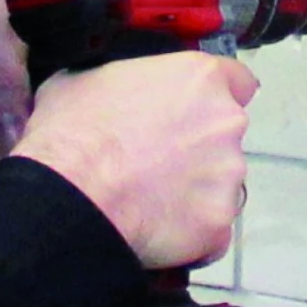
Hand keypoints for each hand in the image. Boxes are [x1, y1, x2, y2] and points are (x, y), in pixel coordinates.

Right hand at [10, 52, 259, 269]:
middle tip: (155, 159)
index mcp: (200, 79)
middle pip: (224, 135)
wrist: (68, 194)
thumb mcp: (89, 76)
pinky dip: (191, 230)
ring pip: (219, 183)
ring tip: (149, 198)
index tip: (197, 111)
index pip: (237, 81)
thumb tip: (119, 91)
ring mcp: (227, 176)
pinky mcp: (218, 223)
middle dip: (197, 147)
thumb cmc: (73, 131)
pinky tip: (156, 228)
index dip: (216, 96)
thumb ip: (128, 79)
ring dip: (194, 189)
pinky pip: (212, 228)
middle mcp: (225, 122)